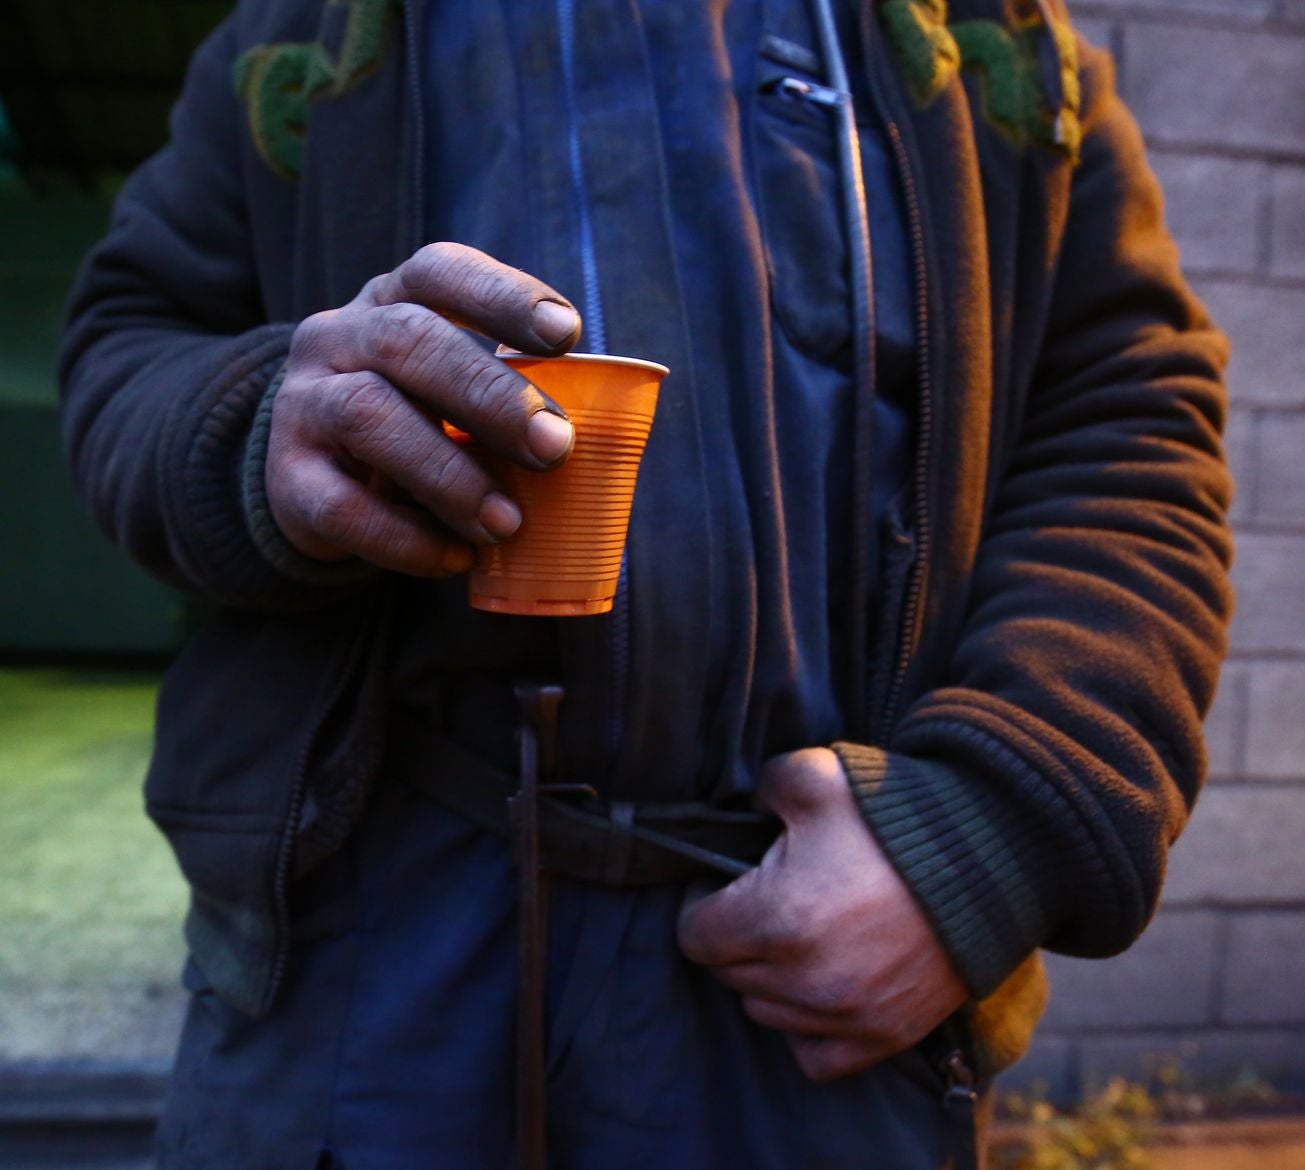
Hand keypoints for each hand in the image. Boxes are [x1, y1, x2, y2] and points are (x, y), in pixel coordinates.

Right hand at [266, 242, 582, 574]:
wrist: (309, 476)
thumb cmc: (412, 419)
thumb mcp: (448, 388)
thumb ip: (504, 394)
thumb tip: (591, 438)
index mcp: (391, 302)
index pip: (439, 272)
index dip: (503, 296)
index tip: (567, 334)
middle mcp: (338, 339)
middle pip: (408, 341)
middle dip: (491, 396)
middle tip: (555, 448)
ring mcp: (304, 406)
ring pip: (367, 416)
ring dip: (449, 474)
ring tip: (507, 522)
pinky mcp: (289, 481)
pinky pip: (343, 507)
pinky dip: (407, 539)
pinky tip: (457, 557)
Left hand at [678, 748, 967, 1081]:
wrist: (991, 857)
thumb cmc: (895, 816)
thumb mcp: (815, 775)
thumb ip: (762, 788)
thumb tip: (747, 810)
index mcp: (773, 919)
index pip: (695, 935)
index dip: (705, 903)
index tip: (725, 885)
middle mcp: (803, 981)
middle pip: (729, 974)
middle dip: (739, 936)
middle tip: (772, 900)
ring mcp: (844, 1015)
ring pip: (765, 1012)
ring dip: (772, 978)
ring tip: (803, 934)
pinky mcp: (883, 1036)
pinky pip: (814, 1055)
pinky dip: (808, 1027)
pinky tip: (822, 984)